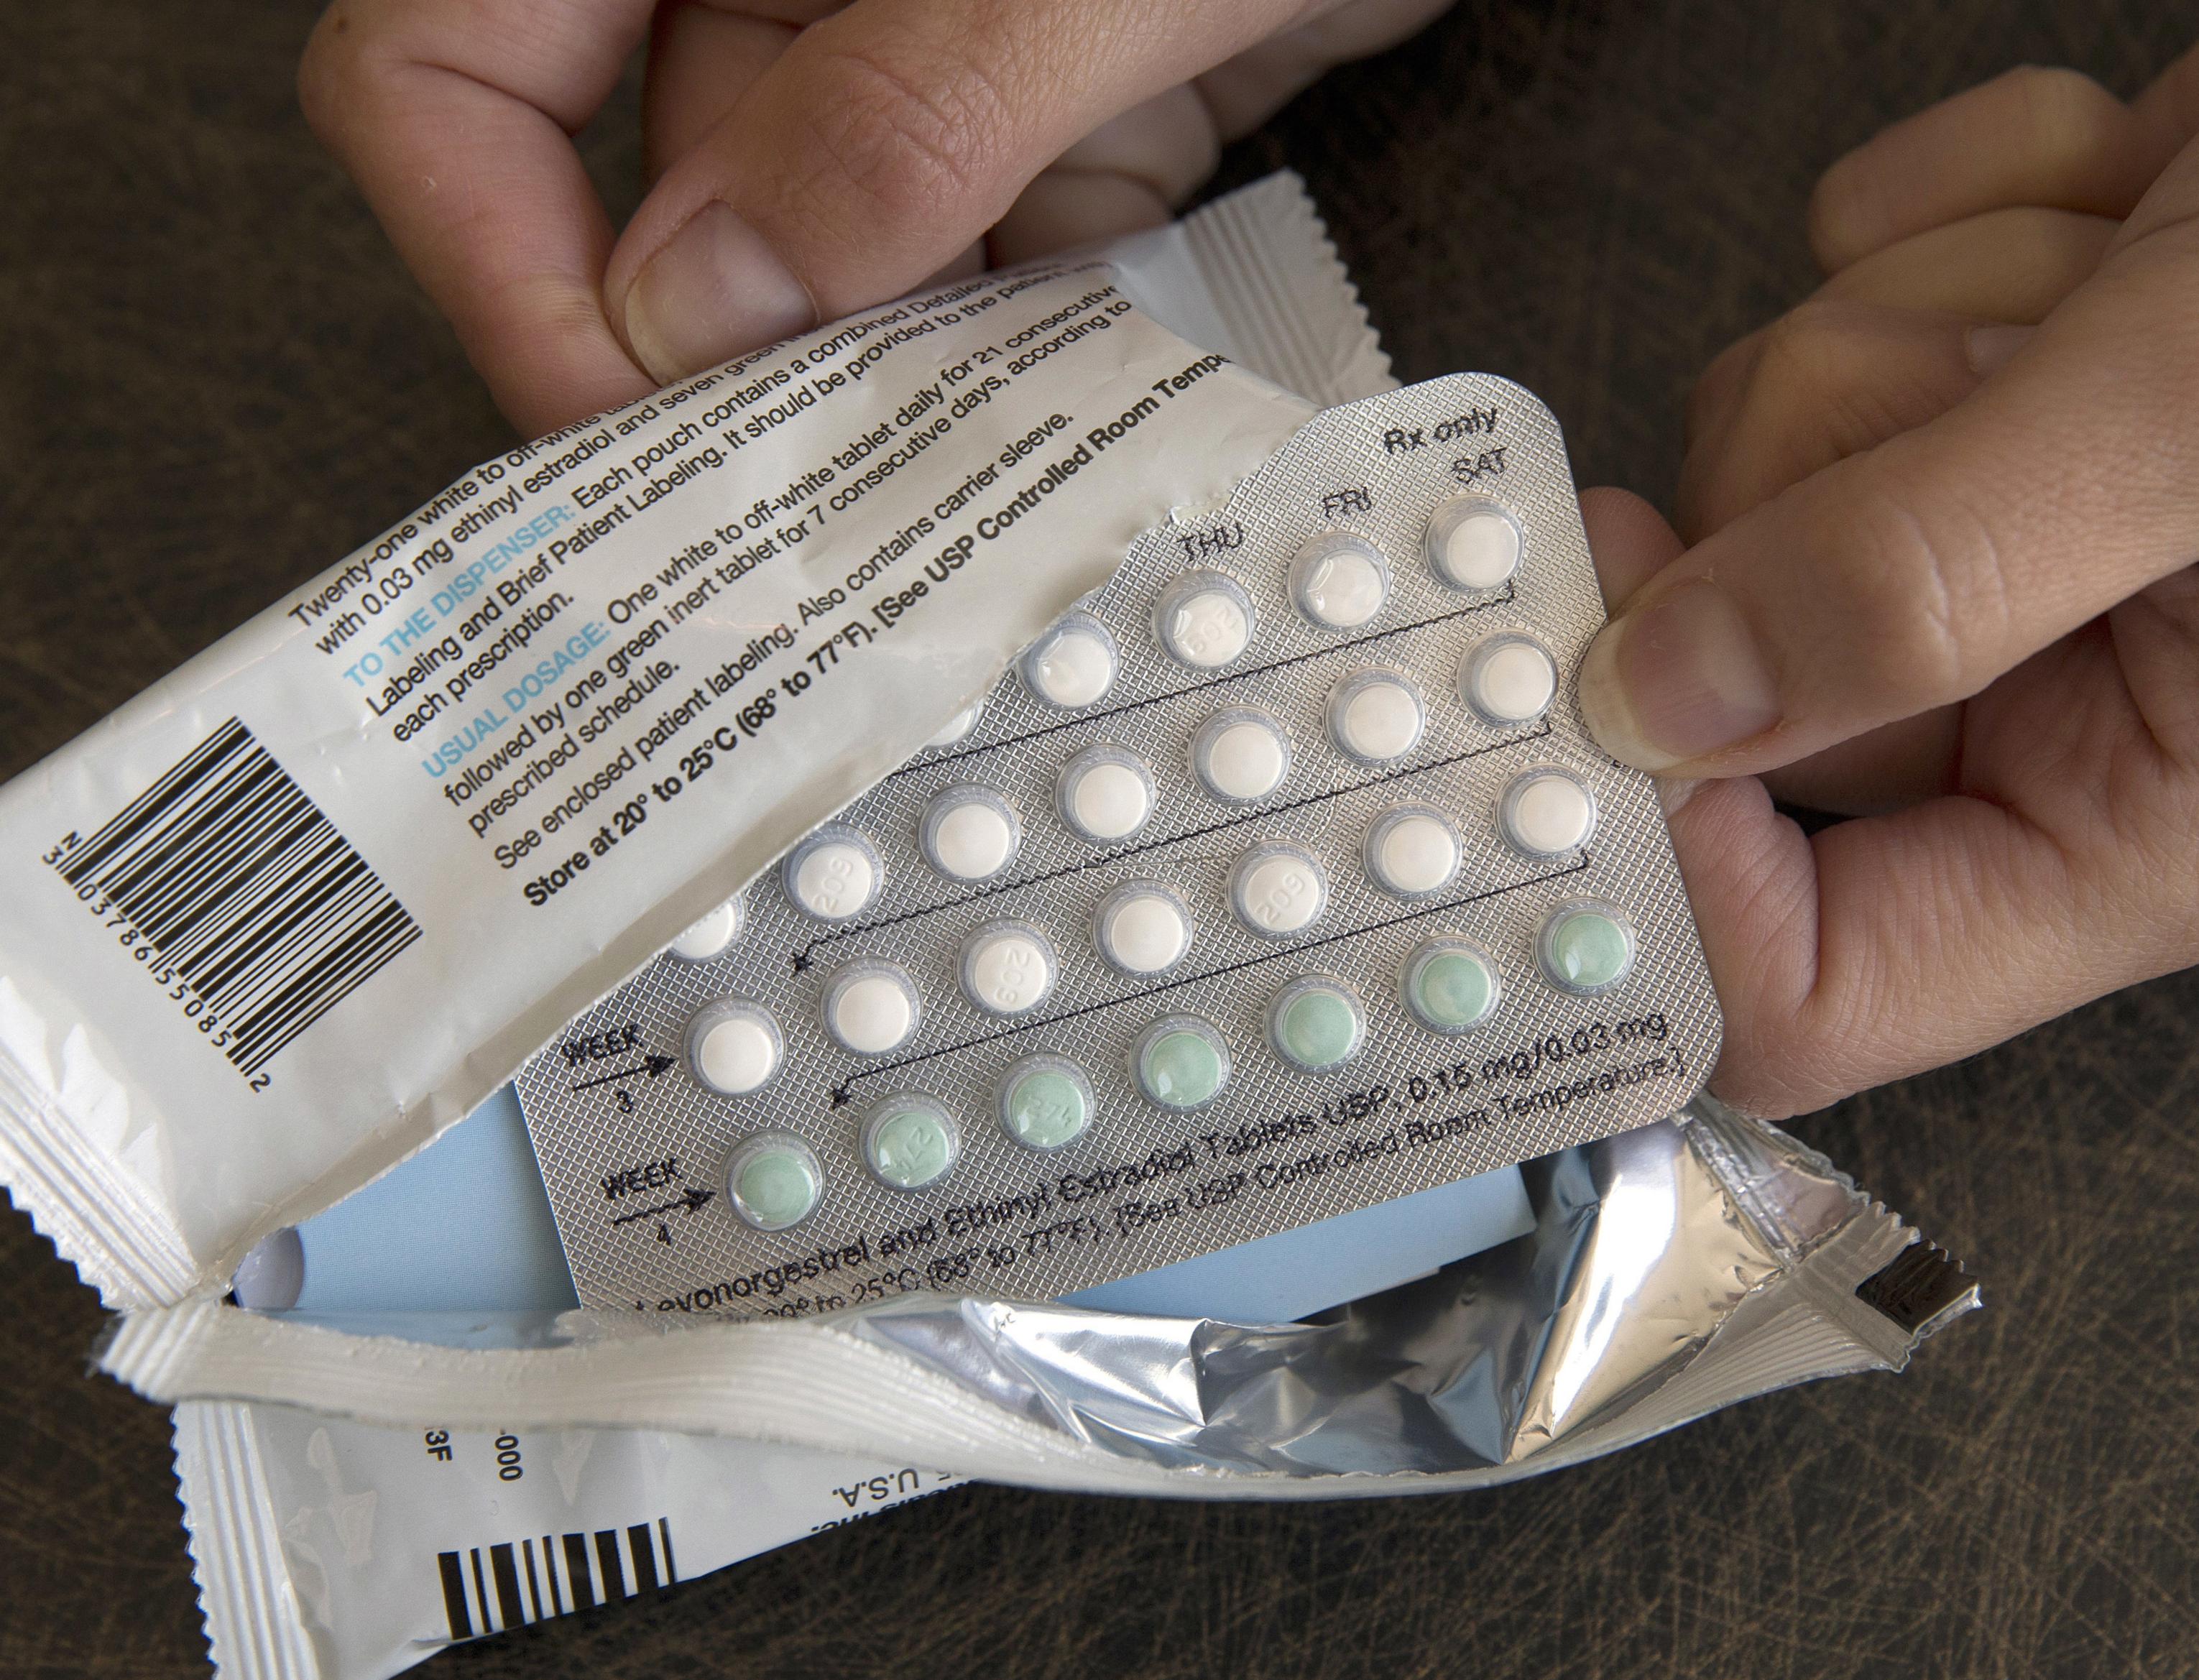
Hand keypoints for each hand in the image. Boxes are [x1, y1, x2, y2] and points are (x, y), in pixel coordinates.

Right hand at [299, 0, 1450, 435]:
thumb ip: (906, 107)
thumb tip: (704, 305)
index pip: (450, 64)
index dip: (496, 262)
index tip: (621, 430)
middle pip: (654, 215)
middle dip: (725, 393)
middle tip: (802, 556)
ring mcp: (905, 48)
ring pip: (822, 277)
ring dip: (886, 406)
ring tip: (953, 531)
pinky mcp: (1035, 113)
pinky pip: (976, 270)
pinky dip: (1013, 363)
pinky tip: (1060, 442)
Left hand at [1575, 52, 2198, 1116]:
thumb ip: (1923, 582)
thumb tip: (1661, 699)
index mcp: (2125, 817)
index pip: (1813, 985)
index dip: (1670, 873)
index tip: (1595, 688)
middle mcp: (2051, 702)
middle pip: (1739, 673)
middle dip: (1833, 476)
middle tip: (1997, 379)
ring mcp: (1999, 541)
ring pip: (1758, 459)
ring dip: (1914, 318)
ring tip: (2125, 274)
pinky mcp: (1977, 385)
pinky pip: (1823, 293)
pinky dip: (1952, 209)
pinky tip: (2117, 206)